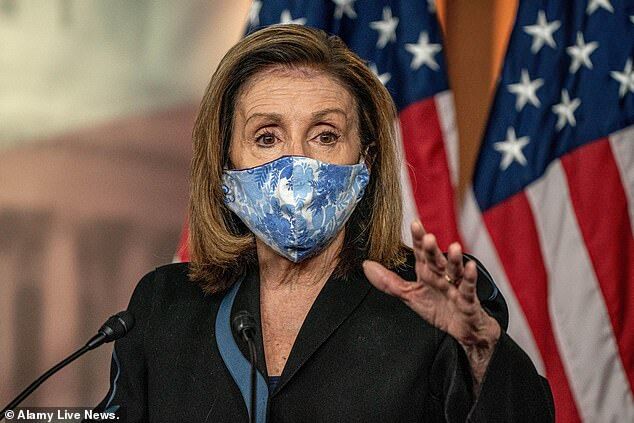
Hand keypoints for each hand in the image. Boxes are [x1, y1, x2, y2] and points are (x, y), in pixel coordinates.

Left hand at [362, 220, 500, 385]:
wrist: (464, 329)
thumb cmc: (439, 308)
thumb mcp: (409, 295)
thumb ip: (388, 281)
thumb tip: (367, 266)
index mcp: (428, 272)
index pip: (422, 252)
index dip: (418, 239)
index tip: (415, 224)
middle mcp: (442, 275)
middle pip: (436, 259)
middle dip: (432, 248)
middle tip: (428, 237)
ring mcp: (455, 286)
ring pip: (455, 270)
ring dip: (454, 259)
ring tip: (454, 248)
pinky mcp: (468, 299)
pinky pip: (468, 288)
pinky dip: (470, 278)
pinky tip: (469, 267)